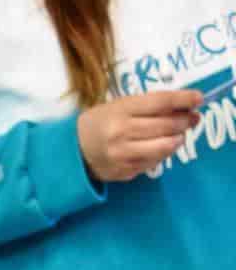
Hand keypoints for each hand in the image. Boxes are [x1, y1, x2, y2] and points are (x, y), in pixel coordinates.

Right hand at [77, 90, 201, 182]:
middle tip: (192, 118)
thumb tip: (182, 106)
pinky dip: (163, 153)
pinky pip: (154, 162)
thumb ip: (146, 106)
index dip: (183, 99)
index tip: (198, 98)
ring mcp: (122, 154)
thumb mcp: (117, 107)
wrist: (71, 151)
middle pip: (167, 125)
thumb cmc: (98, 124)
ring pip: (165, 146)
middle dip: (185, 120)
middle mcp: (121, 133)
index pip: (160, 102)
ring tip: (179, 134)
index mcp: (119, 111)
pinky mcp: (124, 171)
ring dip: (178, 139)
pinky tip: (160, 147)